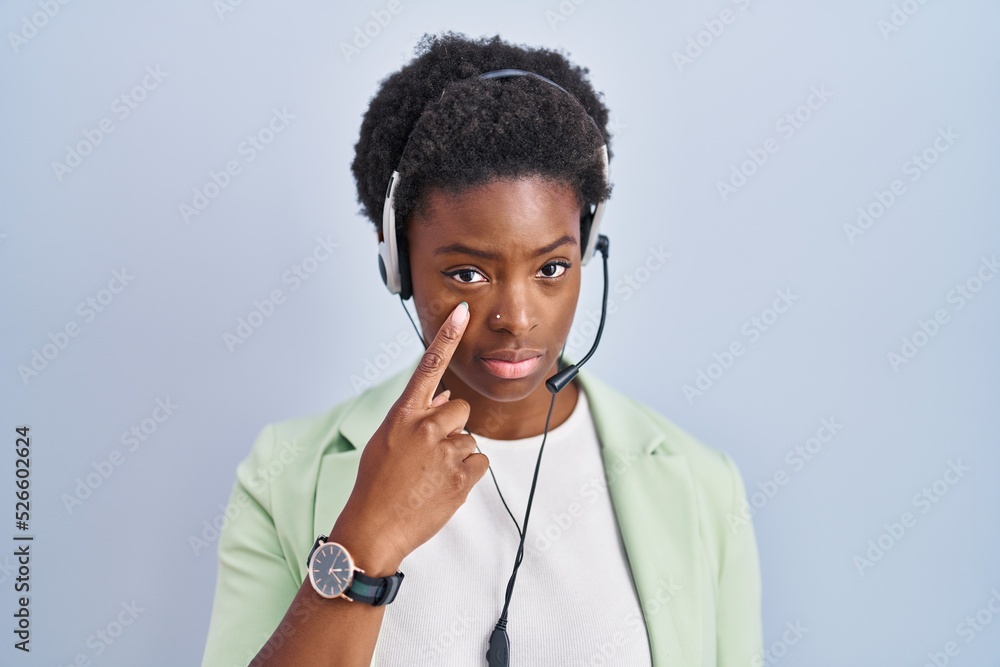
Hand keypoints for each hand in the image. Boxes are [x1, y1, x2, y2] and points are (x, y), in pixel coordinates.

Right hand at [330, 302, 487, 573]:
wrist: (374, 529)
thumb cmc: (376, 485)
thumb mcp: (386, 441)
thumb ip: (416, 416)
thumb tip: (445, 398)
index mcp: (402, 414)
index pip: (429, 367)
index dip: (446, 336)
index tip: (461, 311)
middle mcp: (426, 426)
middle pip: (460, 408)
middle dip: (451, 426)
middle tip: (428, 454)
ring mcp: (446, 450)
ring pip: (469, 439)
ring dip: (456, 455)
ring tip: (429, 477)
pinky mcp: (463, 474)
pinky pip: (480, 462)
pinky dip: (467, 474)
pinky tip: (442, 487)